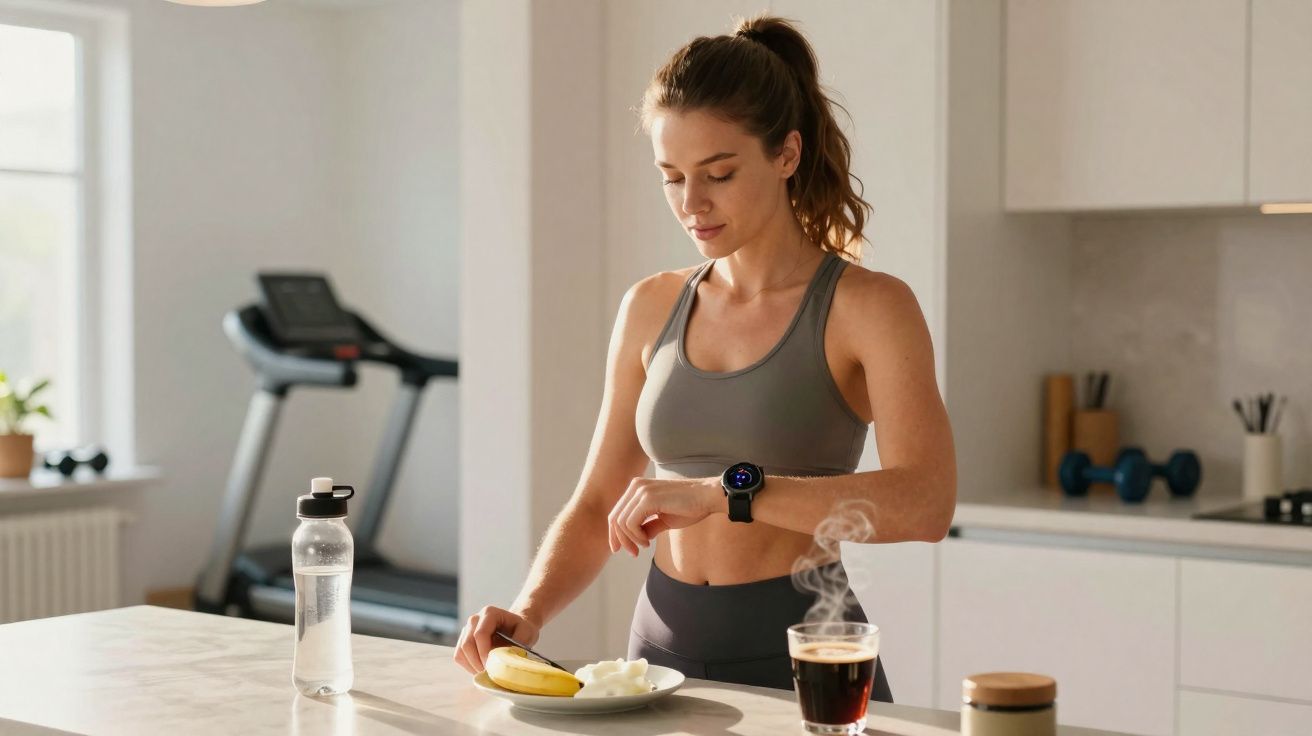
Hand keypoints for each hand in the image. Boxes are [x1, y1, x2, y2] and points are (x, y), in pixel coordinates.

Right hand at [453, 605, 540, 674]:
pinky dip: (468, 666)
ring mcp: (466, 630)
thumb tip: (509, 656)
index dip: (484, 652)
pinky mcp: (462, 641)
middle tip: (490, 673)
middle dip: (478, 662)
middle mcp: (474, 619)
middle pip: (467, 644)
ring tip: (487, 672)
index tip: (492, 666)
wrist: (515, 628)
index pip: (480, 634)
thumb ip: (520, 641)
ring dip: (472, 666)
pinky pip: (459, 656)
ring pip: (461, 651)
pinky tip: (482, 669)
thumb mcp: (528, 632)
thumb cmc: (521, 629)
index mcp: (489, 613)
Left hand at [607, 476, 721, 555]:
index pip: (616, 513)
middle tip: (633, 553)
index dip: (615, 534)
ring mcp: (641, 490)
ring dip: (631, 539)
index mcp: (637, 488)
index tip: (621, 549)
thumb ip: (647, 526)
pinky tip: (648, 542)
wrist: (708, 497)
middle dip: (620, 539)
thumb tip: (635, 540)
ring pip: (621, 522)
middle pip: (614, 518)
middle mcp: (636, 486)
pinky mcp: (647, 498)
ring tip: (645, 545)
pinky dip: (637, 536)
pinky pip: (630, 523)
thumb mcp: (663, 519)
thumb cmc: (689, 508)